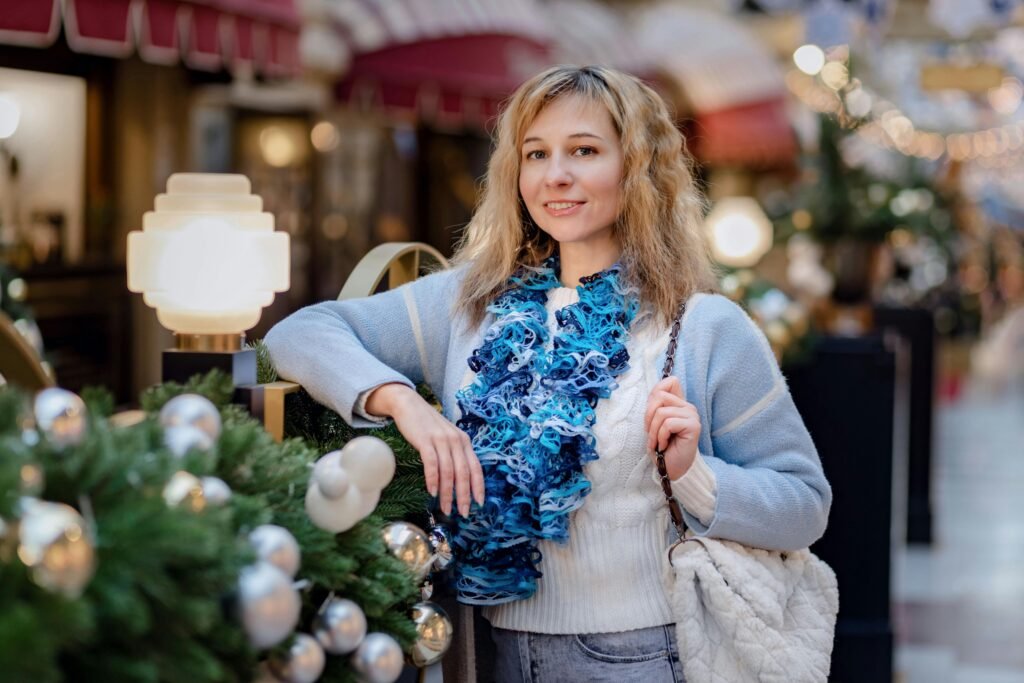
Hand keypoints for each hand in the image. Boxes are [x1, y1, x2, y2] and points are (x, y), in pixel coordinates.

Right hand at [366, 384, 484, 516]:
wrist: (409, 404)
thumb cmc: (427, 425)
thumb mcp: (446, 437)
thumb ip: (454, 454)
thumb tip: (458, 480)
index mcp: (464, 441)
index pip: (476, 467)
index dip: (479, 487)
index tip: (479, 503)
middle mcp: (456, 440)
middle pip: (464, 473)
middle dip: (464, 496)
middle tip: (462, 512)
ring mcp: (441, 440)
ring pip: (448, 472)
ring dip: (447, 493)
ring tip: (445, 508)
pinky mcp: (426, 440)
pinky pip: (432, 464)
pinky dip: (433, 479)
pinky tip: (432, 492)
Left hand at [644, 376, 700, 479]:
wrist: (671, 469)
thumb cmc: (661, 447)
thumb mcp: (653, 422)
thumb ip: (656, 405)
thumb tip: (655, 393)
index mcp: (678, 403)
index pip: (670, 381)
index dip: (655, 394)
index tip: (651, 416)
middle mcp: (687, 407)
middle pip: (659, 396)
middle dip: (648, 417)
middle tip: (651, 434)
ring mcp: (692, 415)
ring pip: (661, 412)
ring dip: (653, 431)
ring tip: (657, 443)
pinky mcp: (694, 426)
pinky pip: (668, 423)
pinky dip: (660, 437)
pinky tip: (664, 446)